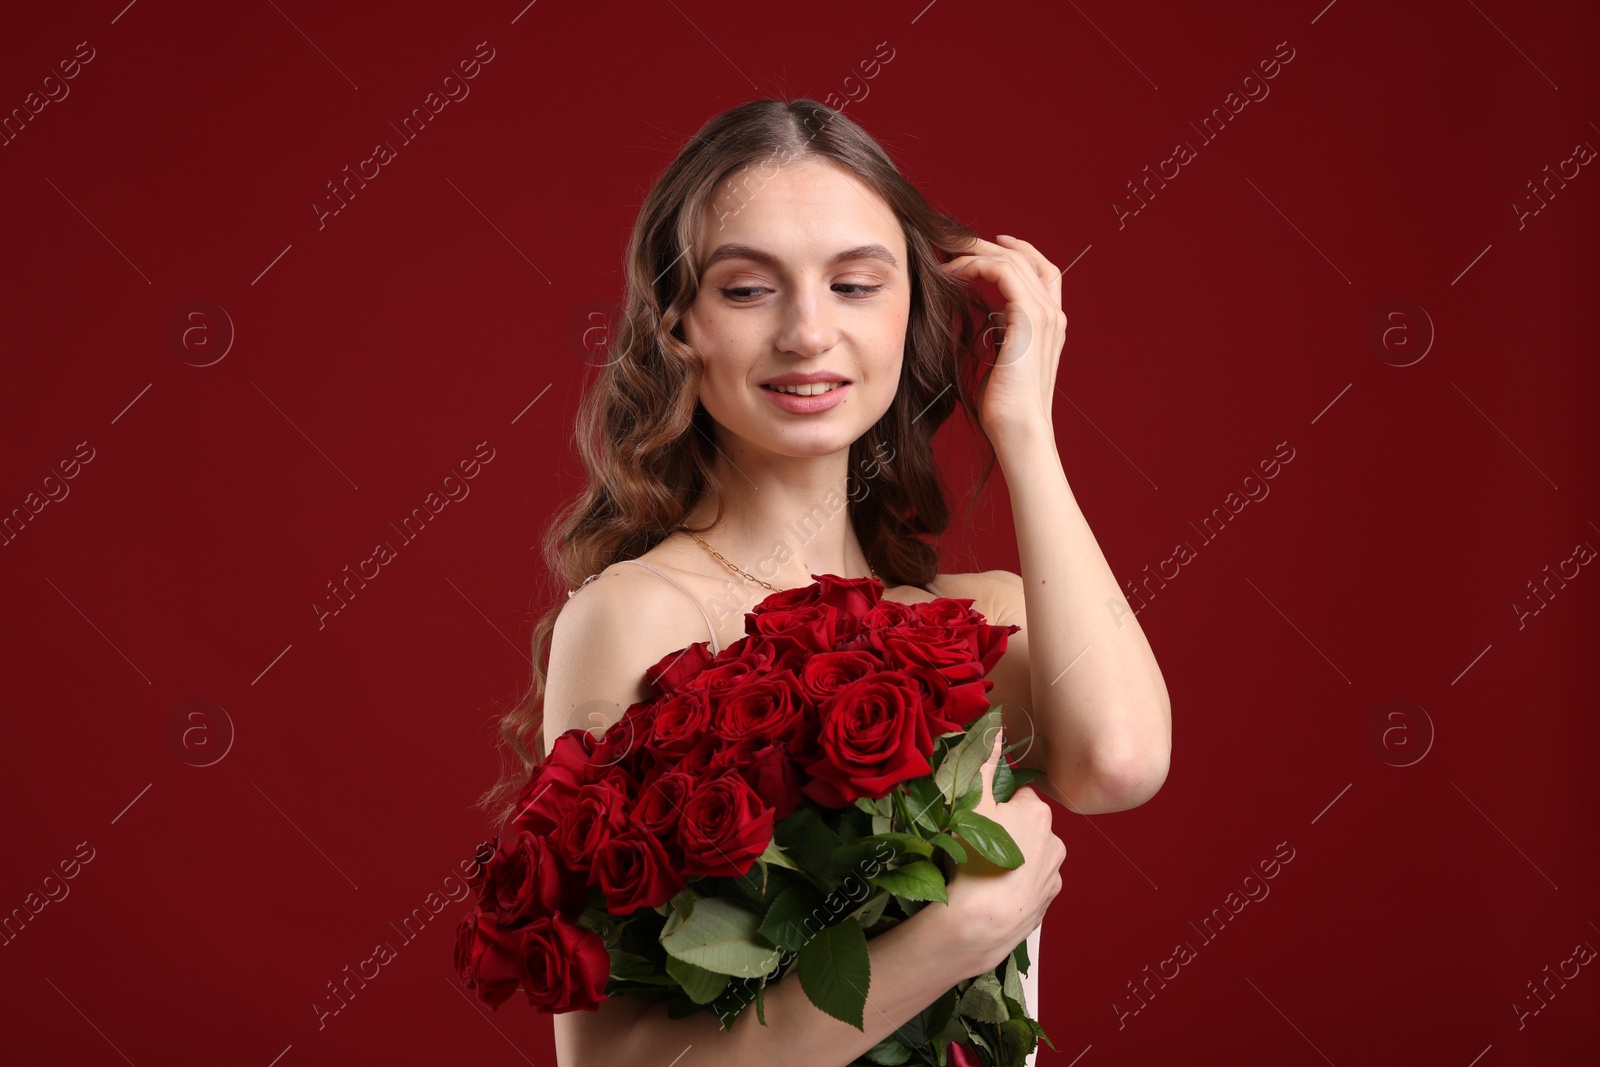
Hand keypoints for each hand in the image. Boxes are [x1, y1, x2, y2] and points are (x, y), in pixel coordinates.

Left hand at [939, 234, 1066, 447]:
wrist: (1019, 429)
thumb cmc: (1006, 406)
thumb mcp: (1005, 361)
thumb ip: (1004, 337)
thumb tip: (989, 321)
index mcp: (1050, 323)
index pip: (1040, 270)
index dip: (1015, 251)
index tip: (983, 246)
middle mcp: (1052, 313)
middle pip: (1025, 258)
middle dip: (987, 246)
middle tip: (953, 243)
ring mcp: (1045, 313)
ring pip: (1011, 259)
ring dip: (975, 252)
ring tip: (947, 256)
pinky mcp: (1029, 316)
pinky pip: (1002, 271)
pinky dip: (975, 265)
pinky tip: (953, 272)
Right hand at [940, 729, 1065, 976]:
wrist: (981, 922)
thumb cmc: (975, 856)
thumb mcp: (971, 801)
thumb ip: (983, 761)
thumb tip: (996, 724)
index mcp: (1038, 812)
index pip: (1015, 795)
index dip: (993, 803)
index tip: (975, 818)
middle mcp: (1055, 840)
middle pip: (1024, 825)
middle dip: (1004, 830)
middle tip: (975, 844)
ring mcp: (1054, 875)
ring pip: (1029, 855)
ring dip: (1011, 858)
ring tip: (983, 872)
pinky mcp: (1047, 903)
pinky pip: (1030, 884)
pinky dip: (1016, 885)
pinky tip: (995, 891)